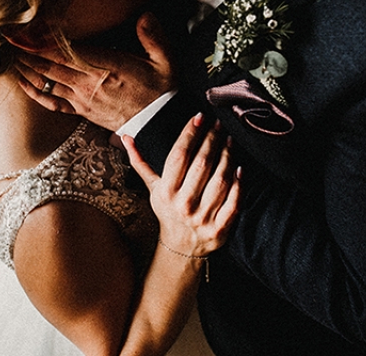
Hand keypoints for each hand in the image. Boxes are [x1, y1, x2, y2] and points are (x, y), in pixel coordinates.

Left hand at [15, 13, 174, 130]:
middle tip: (8, 36)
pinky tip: (23, 83)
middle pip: (51, 64)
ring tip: (10, 54)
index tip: (27, 30)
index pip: (69, 52)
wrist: (159, 125)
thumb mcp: (166, 61)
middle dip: (27, 50)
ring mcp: (83, 99)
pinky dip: (35, 92)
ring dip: (28, 68)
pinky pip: (53, 102)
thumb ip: (153, 36)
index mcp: (108, 67)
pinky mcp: (82, 111)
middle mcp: (90, 83)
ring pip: (49, 81)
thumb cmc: (162, 91)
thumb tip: (145, 14)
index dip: (44, 41)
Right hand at [123, 114, 240, 257]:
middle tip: (219, 124)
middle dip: (212, 140)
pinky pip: (234, 203)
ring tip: (230, 140)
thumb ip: (140, 162)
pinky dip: (239, 185)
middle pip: (202, 164)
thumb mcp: (152, 187)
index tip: (199, 117)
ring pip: (220, 180)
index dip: (190, 134)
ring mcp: (202, 218)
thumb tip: (125, 137)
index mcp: (165, 192)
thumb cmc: (167, 210)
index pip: (179, 156)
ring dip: (228, 156)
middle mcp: (183, 204)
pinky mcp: (220, 229)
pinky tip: (240, 168)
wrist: (181, 247)